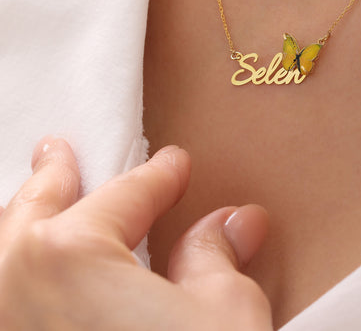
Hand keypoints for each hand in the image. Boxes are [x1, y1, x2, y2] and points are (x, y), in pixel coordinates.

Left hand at [0, 136, 271, 329]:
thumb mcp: (224, 317)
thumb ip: (216, 258)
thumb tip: (237, 220)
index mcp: (69, 256)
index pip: (129, 194)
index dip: (161, 175)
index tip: (174, 163)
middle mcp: (10, 286)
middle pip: (33, 207)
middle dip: (54, 172)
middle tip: (58, 148)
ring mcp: (2, 323)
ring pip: (0, 251)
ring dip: (18, 217)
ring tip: (32, 195)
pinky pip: (6, 296)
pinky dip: (13, 273)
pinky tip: (26, 274)